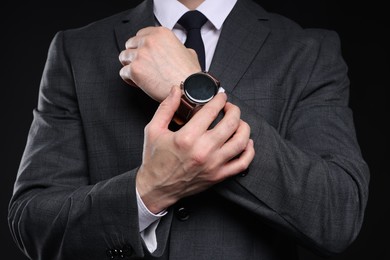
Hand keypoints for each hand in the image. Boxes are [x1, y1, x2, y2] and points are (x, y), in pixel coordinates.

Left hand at [119, 26, 200, 101]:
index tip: (144, 53)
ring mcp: (140, 55)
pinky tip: (139, 83)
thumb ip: (177, 48)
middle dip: (134, 54)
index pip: (141, 34)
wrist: (190, 89)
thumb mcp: (189, 52)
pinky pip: (123, 73)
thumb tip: (175, 51)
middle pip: (130, 44)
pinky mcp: (135, 70)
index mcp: (161, 34)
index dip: (142, 45)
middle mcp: (149, 41)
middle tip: (142, 65)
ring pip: (123, 57)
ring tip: (139, 74)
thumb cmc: (190, 75)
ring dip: (130, 65)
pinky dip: (129, 79)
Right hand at [136, 86, 254, 212]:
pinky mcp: (218, 176)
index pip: (211, 111)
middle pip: (231, 123)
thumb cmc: (154, 159)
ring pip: (241, 141)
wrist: (156, 188)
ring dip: (243, 127)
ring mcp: (213, 164)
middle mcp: (203, 150)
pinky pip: (242, 163)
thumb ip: (166, 108)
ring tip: (238, 122)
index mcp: (187, 137)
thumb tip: (176, 90)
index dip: (219, 99)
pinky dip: (249, 151)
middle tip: (229, 107)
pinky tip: (246, 142)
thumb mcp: (153, 130)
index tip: (221, 96)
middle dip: (233, 110)